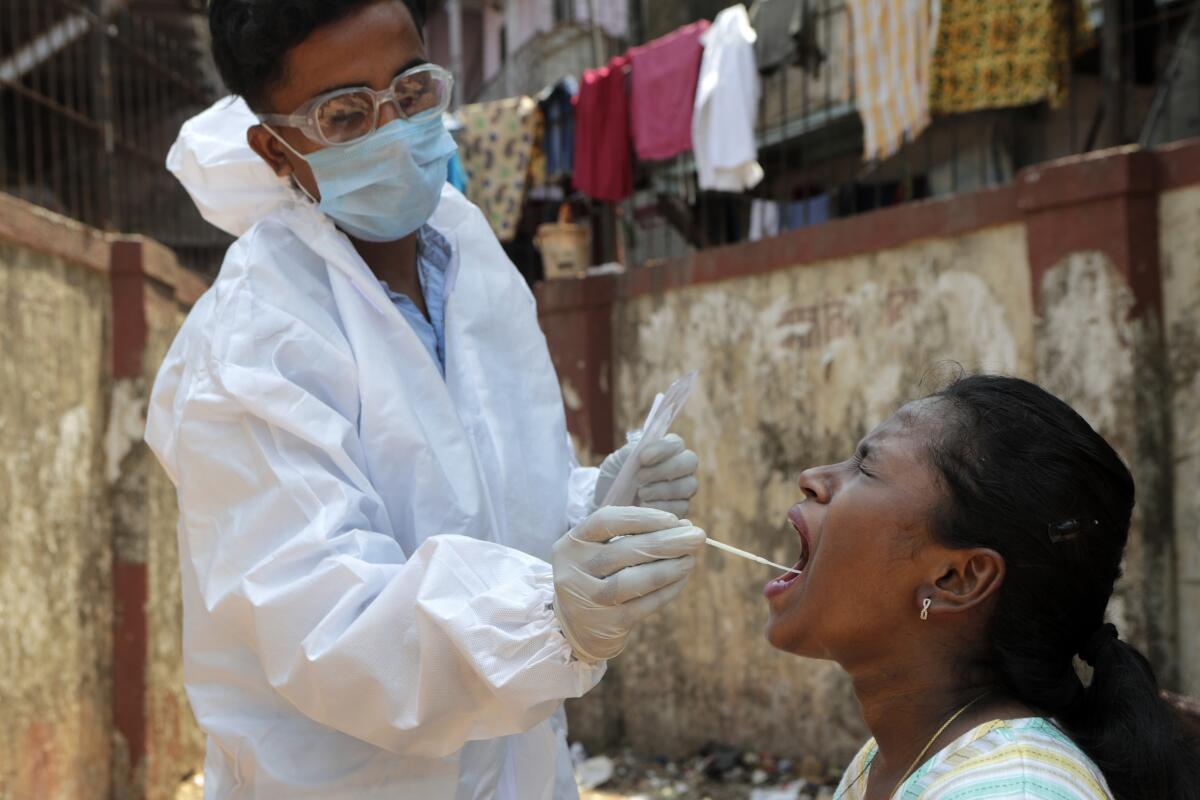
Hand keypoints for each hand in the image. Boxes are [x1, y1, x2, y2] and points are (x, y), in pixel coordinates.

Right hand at [551, 506, 705, 662]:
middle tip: (698, 536)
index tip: (673, 519)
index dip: (642, 518)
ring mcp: (590, 600)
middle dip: (667, 542)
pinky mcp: (608, 625)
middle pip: (625, 550)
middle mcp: (574, 571)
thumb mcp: (599, 551)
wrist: (576, 627)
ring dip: (670, 567)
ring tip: (690, 559)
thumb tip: (684, 525)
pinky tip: (682, 579)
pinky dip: (668, 590)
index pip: (605, 521)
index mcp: (571, 544)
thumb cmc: (597, 576)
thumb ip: (634, 535)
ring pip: (636, 580)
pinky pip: (645, 604)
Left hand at [593, 434, 699, 516]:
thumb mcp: (618, 461)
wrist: (610, 503)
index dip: (662, 449)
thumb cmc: (616, 477)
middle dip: (664, 469)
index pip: (676, 443)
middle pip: (690, 461)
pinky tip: (645, 506)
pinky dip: (662, 507)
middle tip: (640, 477)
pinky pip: (682, 507)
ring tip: (640, 494)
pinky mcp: (681, 509)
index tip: (642, 459)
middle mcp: (681, 467)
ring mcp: (685, 489)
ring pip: (688, 485)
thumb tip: (644, 450)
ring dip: (662, 489)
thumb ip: (632, 452)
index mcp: (668, 449)